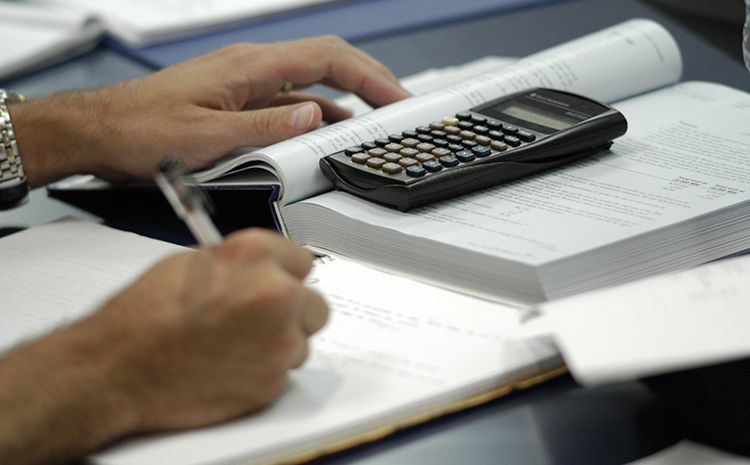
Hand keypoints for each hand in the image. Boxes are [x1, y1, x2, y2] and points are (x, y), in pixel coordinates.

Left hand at [12, 36, 410, 185]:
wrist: (100, 132)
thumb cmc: (141, 131)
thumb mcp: (208, 138)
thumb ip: (266, 127)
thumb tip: (314, 115)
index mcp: (250, 67)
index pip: (326, 57)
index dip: (368, 75)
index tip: (395, 96)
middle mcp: (251, 68)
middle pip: (326, 61)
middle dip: (368, 79)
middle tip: (397, 102)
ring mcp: (246, 83)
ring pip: (310, 81)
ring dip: (347, 97)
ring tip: (375, 118)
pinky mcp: (238, 101)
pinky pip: (289, 100)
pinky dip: (318, 111)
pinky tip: (330, 128)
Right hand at [98, 228, 328, 429]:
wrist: (118, 368)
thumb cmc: (143, 317)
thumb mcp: (190, 263)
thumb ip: (240, 263)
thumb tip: (261, 269)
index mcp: (254, 254)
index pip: (302, 259)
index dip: (285, 274)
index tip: (278, 282)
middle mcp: (275, 292)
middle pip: (315, 302)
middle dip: (292, 311)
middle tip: (259, 319)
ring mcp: (279, 338)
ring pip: (302, 340)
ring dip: (279, 342)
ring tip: (235, 344)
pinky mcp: (273, 379)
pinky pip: (284, 371)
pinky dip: (264, 370)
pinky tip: (231, 364)